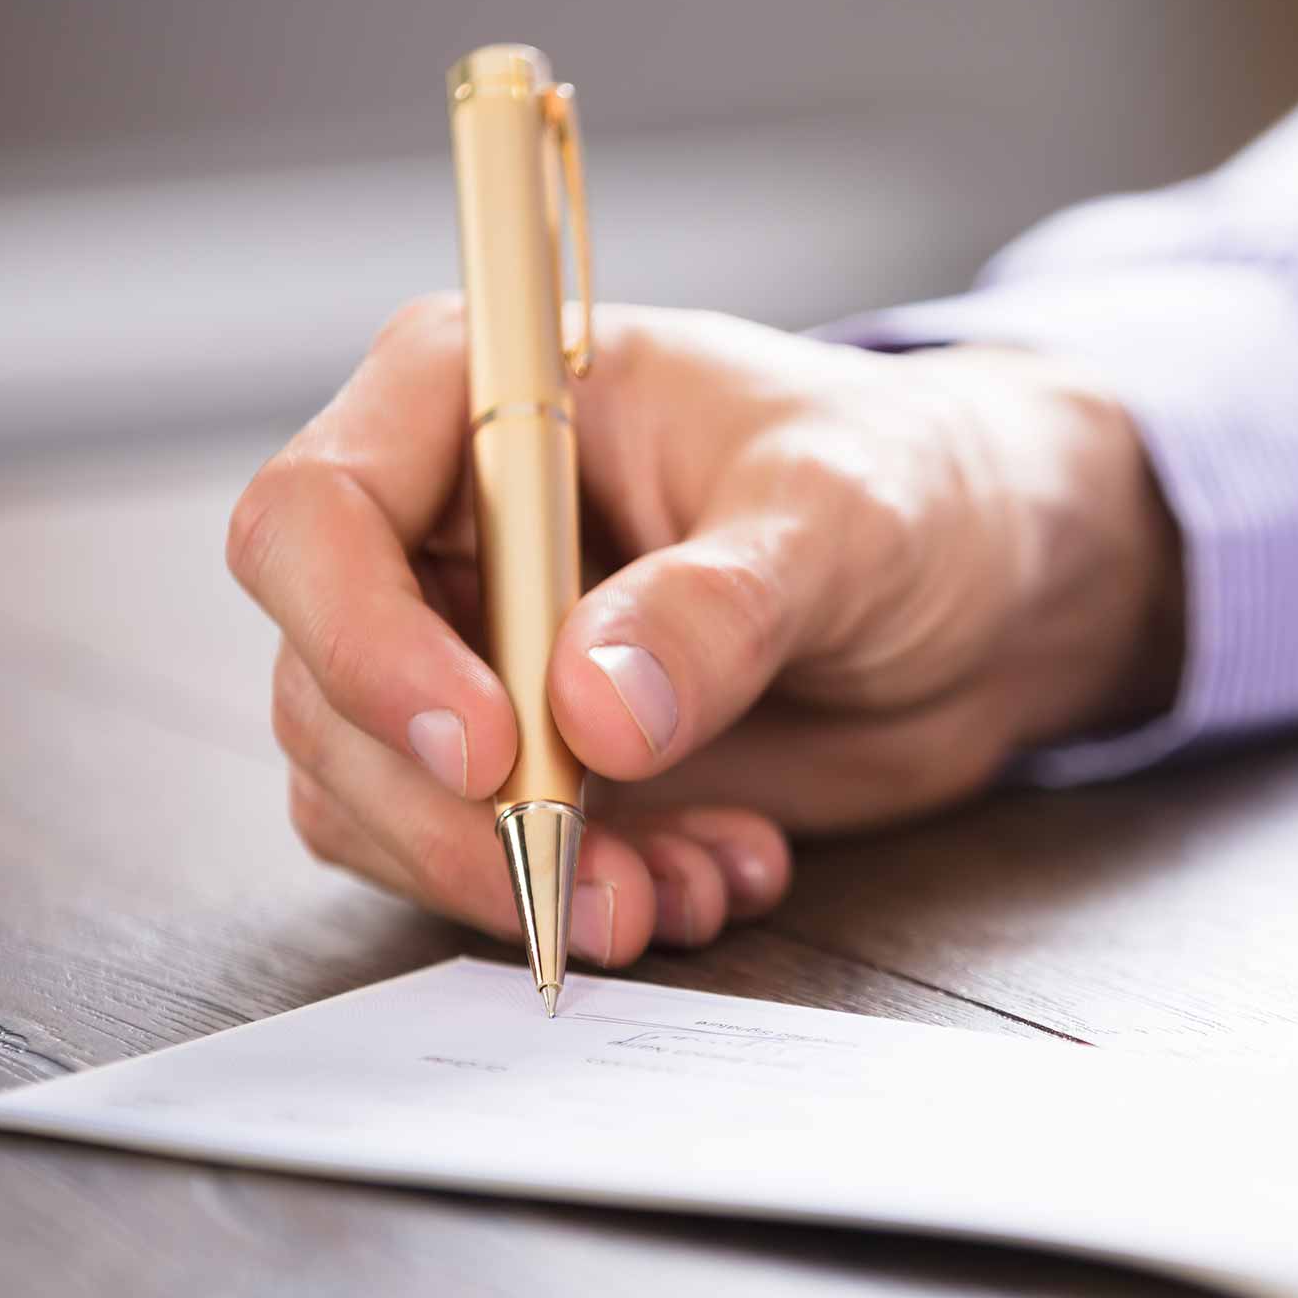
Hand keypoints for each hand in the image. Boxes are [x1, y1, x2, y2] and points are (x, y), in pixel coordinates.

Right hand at [228, 296, 1181, 965]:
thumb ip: (719, 605)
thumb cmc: (911, 489)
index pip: (317, 517)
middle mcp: (444, 527)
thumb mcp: (843, 518)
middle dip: (449, 813)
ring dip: (508, 878)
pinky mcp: (519, 758)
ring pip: (375, 796)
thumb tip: (590, 712)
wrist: (980, 593)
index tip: (493, 753)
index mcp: (478, 399)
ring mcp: (470, 650)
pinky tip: (702, 877)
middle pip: (325, 685)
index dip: (366, 644)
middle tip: (593, 880)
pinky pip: (465, 857)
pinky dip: (567, 898)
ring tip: (677, 892)